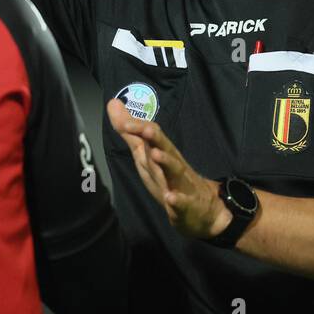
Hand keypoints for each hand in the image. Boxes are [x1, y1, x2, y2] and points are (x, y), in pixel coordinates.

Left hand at [106, 99, 230, 239]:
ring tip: (156, 155)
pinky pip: (182, 203)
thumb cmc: (168, 178)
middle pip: (166, 148)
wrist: (201, 209)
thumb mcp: (145, 155)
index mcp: (162, 153)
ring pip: (175, 171)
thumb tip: (113, 104)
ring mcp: (181, 185)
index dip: (139, 128)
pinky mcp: (186, 206)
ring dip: (167, 162)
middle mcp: (172, 165)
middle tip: (147, 130)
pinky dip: (177, 200)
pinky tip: (170, 198)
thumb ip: (130, 133)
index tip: (124, 122)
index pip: (153, 135)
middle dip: (156, 139)